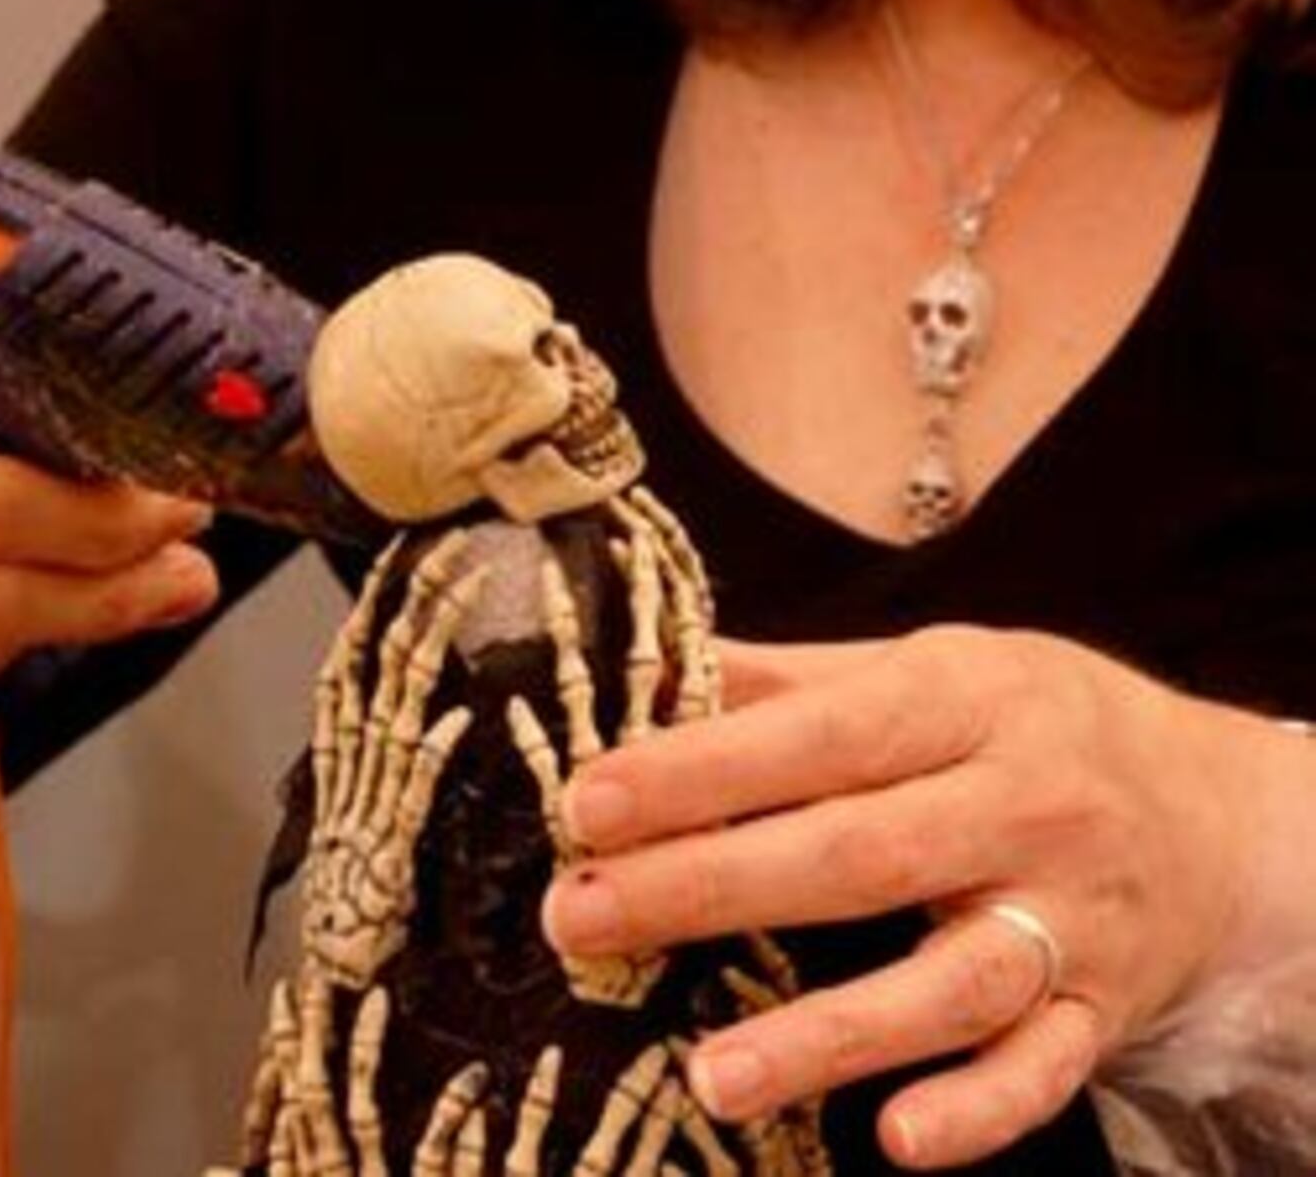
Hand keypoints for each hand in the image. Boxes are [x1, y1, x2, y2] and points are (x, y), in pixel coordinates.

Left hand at [540, 625, 1271, 1167]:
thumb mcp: (928, 669)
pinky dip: (972, 1111)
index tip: (588, 801)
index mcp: (967, 698)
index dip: (702, 768)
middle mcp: (1023, 805)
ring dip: (824, 1035)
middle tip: (580, 917)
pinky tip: (892, 1139)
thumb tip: (648, 663)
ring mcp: (1069, 919)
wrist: (1212, 809)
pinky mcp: (1101, 1014)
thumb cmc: (1029, 723)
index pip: (819, 734)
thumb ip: (792, 680)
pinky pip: (1039, 1074)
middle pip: (856, 856)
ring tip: (707, 1075)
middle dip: (708, 887)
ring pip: (945, 985)